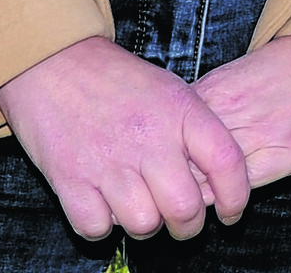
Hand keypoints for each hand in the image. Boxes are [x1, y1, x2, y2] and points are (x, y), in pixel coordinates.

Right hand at [0, 35, 251, 241]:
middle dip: (187, 226)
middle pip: (184, 208)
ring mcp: (108, 161)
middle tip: (180, 221)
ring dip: (144, 227)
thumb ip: (193, 130)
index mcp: (182, 112)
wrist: (54, 62)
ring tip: (140, 209)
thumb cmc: (117, 80)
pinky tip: (103, 207)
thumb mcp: (169, 91)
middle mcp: (149, 139)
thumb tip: (216, 177)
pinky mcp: (69, 179)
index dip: (236, 197)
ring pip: (143, 225)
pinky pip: (96, 228)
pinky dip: (101, 227)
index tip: (231, 213)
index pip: (226, 162)